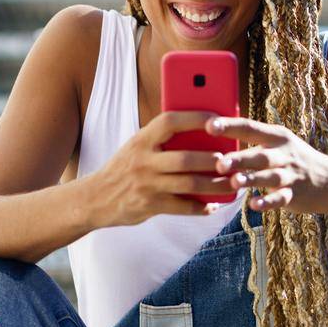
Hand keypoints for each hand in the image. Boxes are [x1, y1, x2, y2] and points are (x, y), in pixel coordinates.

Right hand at [93, 110, 234, 224]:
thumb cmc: (124, 169)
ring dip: (215, 185)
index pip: (170, 121)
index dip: (195, 118)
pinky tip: (212, 206)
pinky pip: (183, 207)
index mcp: (141, 140)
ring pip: (189, 184)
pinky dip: (201, 208)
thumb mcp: (137, 147)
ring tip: (231, 184)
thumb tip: (201, 133)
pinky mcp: (150, 206)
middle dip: (212, 160)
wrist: (95, 198)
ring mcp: (147, 184)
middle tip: (232, 160)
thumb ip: (161, 140)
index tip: (217, 119)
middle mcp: (143, 160)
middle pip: (185, 158)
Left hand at [206, 116, 327, 214]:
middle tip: (219, 163)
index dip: (230, 126)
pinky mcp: (294, 195)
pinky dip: (268, 202)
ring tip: (234, 182)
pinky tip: (254, 205)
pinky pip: (280, 199)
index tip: (209, 126)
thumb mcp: (279, 142)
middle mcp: (283, 154)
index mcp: (276, 137)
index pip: (250, 128)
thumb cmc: (294, 160)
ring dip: (252, 180)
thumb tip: (217, 130)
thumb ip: (253, 138)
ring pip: (270, 177)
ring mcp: (290, 176)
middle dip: (240, 159)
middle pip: (260, 155)